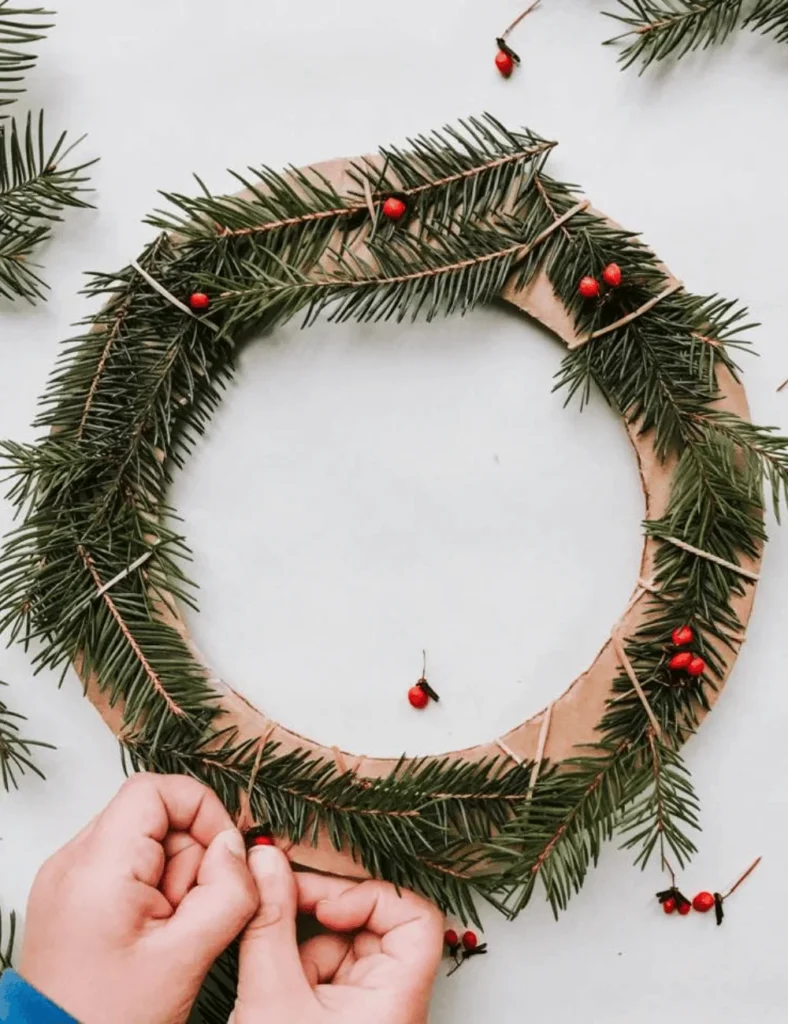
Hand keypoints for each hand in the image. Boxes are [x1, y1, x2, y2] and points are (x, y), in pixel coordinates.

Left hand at [20, 773, 258, 1023]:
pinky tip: (155, 937)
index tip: (226, 855)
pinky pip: (132, 870)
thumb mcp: (184, 959)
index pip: (155, 790)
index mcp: (96, 867)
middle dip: (192, 860)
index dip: (202, 810)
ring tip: (171, 936)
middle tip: (193, 915)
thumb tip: (240, 848)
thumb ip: (225, 893)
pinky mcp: (77, 898)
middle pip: (156, 818)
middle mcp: (74, 861)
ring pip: (149, 845)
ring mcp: (72, 879)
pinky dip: (157, 895)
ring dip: (177, 881)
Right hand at [231, 845, 443, 1023]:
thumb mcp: (270, 997)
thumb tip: (265, 858)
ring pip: (342, 947)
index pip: (415, 917)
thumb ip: (269, 920)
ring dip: (299, 943)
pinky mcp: (340, 1022)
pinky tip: (269, 988)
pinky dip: (294, 968)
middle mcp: (391, 1003)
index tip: (325, 907)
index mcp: (396, 998)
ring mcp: (366, 1014)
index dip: (371, 897)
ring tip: (265, 970)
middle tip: (276, 898)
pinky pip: (325, 973)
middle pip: (373, 925)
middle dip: (321, 911)